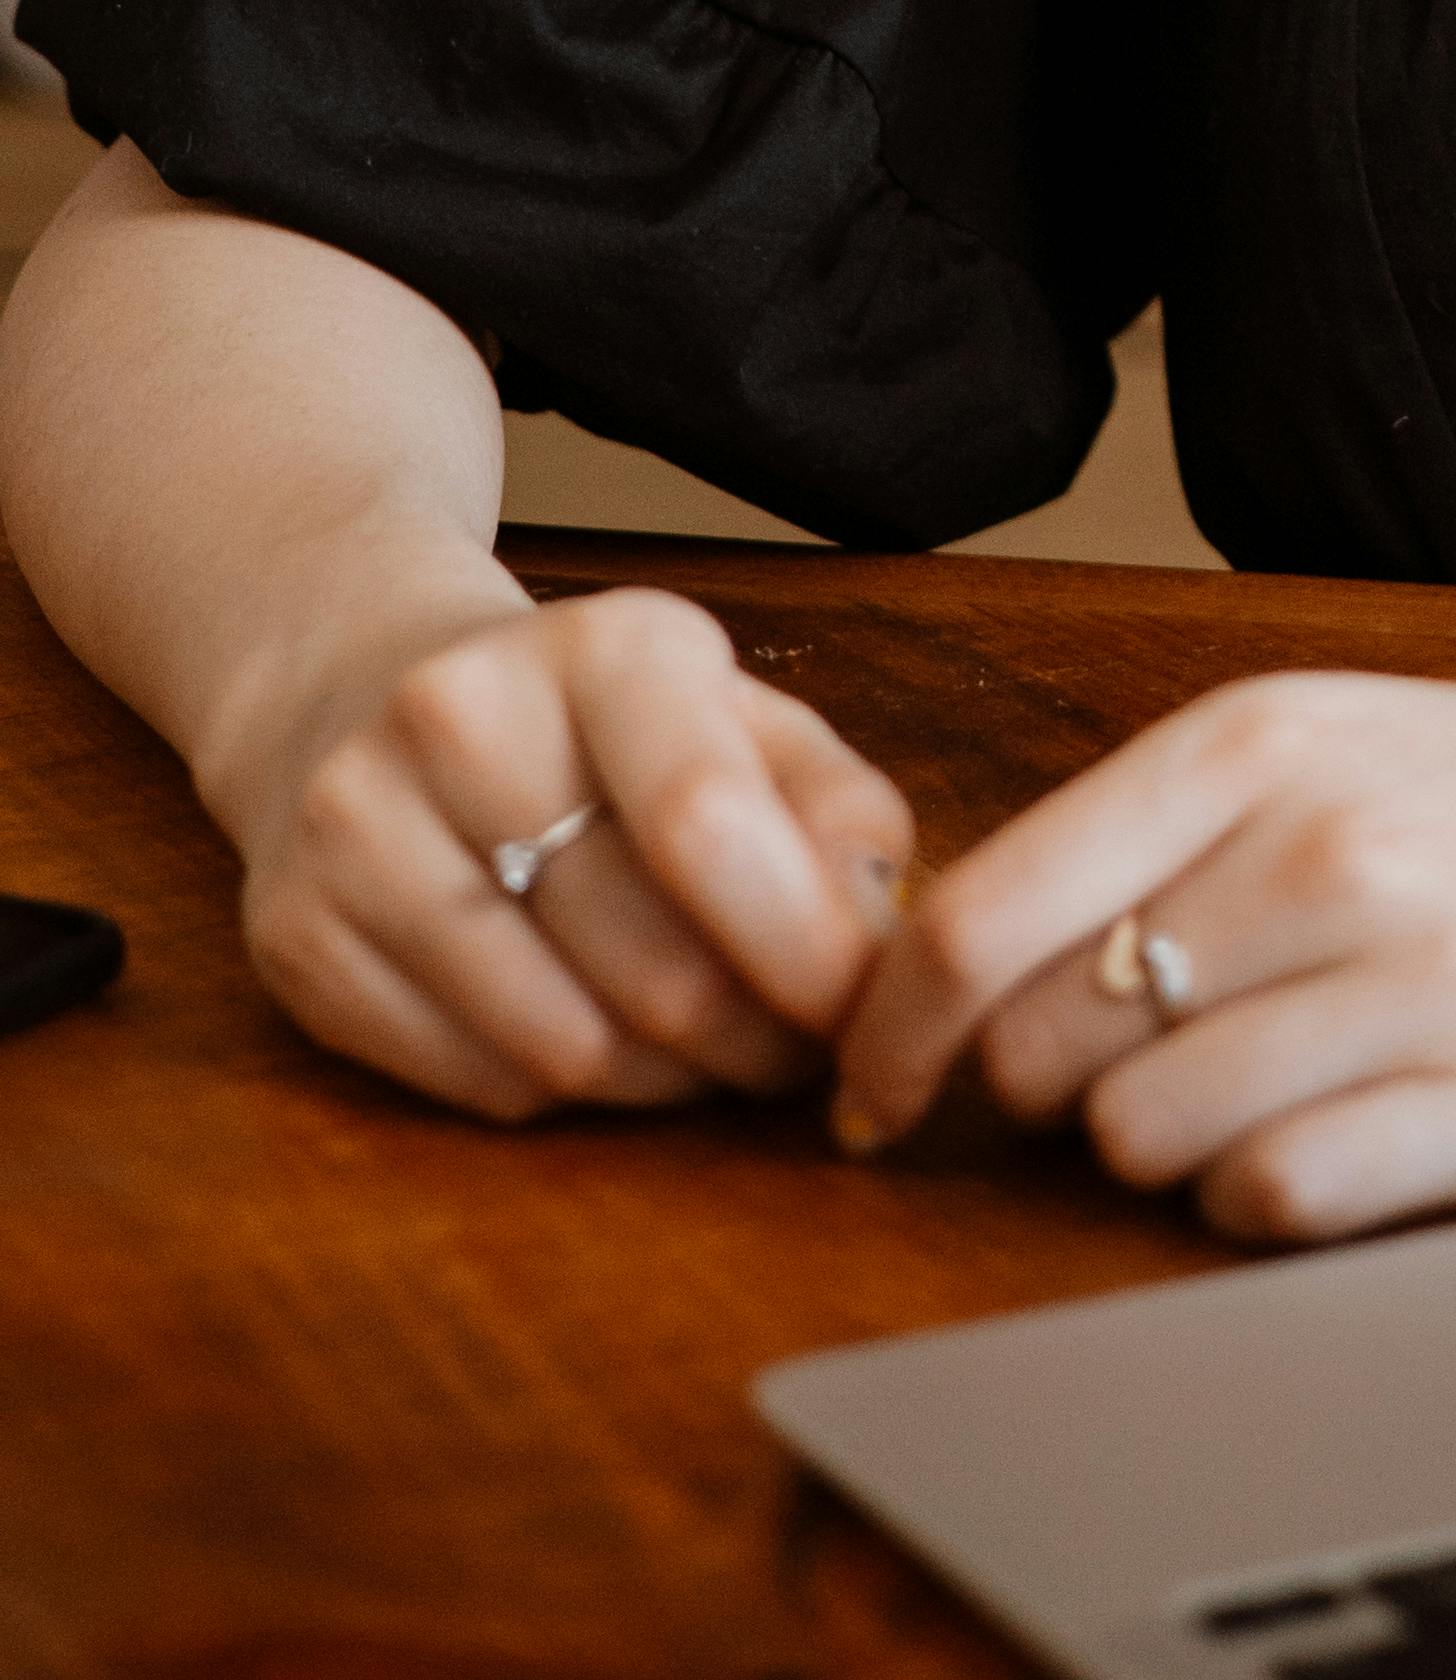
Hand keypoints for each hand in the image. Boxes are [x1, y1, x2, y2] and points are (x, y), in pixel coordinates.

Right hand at [225, 578, 916, 1123]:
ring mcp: (357, 824)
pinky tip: (589, 1036)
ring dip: (662, 1083)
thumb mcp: (741, 720)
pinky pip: (475, 1085)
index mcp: (606, 643)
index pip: (706, 824)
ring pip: (560, 1047)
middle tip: (789, 1050)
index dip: (804, 952)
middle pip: (649, 963)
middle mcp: (461, 712)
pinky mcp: (295, 934)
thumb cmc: (605, 728)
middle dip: (752, 1041)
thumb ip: (838, 815)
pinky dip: (558, 1095)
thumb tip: (879, 944)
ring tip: (699, 1050)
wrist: (365, 688)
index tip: (855, 1013)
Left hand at [829, 671, 1455, 1242]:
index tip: (869, 1084)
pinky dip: (1271, 1189)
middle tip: (1148, 1037)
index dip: (890, 1026)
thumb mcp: (1309, 745)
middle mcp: (1327, 851)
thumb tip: (939, 959)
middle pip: (1043, 1043)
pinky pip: (1265, 1203)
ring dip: (1170, 1132)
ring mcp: (1410, 981)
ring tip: (1271, 1064)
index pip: (983, 913)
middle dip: (1060, 1068)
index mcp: (1257, 745)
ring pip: (1139, 1138)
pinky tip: (1340, 1118)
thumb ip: (1139, 829)